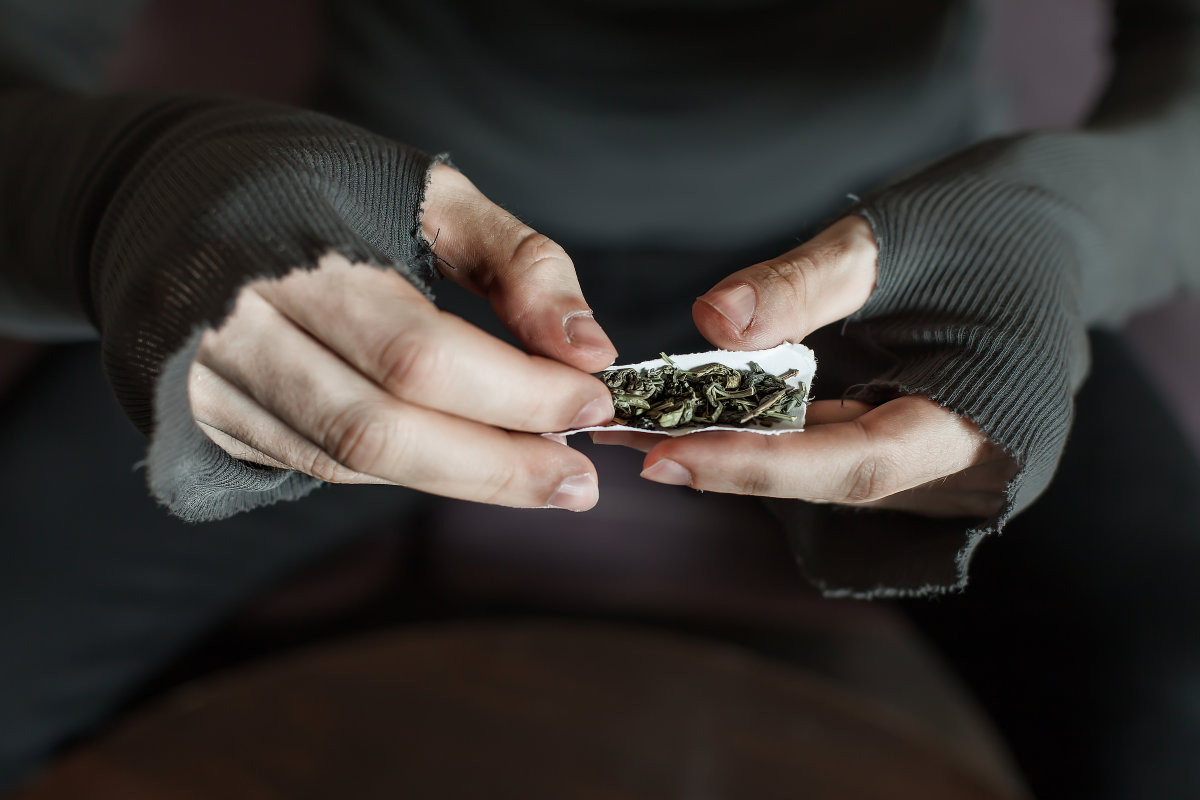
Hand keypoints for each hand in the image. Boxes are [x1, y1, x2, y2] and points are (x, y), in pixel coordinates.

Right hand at [189, 165, 616, 510]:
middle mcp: (234, 324)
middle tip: (580, 478)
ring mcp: (211, 381)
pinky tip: (464, 462)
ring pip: (348, 462)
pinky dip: (406, 471)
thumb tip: (591, 350)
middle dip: (497, 464)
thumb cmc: (318, 186)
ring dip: (461, 481)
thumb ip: (518, 261)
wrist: (169, 193)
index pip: (417, 351)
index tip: (593, 399)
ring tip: (545, 479)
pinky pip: (321, 465)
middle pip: (379, 428)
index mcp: (289, 246)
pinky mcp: (206, 419)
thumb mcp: (429, 194)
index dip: (515, 391)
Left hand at [593, 216, 1015, 518]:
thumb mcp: (898, 236)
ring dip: (736, 446)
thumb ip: (809, 283)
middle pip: (830, 476)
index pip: (853, 464)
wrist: (1068, 223)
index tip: (665, 456)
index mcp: (982, 420)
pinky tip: (702, 409)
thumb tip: (710, 321)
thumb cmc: (996, 220)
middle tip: (624, 438)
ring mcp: (941, 456)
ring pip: (826, 464)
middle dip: (727, 460)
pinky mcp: (915, 433)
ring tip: (640, 424)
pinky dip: (771, 427)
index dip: (757, 466)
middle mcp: (964, 461)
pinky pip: (837, 441)